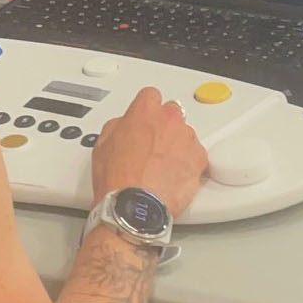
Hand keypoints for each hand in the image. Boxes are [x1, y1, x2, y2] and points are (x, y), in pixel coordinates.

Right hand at [91, 87, 207, 217]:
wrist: (136, 206)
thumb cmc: (118, 179)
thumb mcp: (103, 144)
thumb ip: (118, 126)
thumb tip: (124, 126)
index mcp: (144, 111)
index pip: (150, 95)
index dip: (146, 109)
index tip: (145, 119)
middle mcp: (169, 120)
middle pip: (171, 113)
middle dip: (163, 126)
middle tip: (152, 145)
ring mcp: (186, 138)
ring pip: (185, 134)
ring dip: (176, 145)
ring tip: (161, 166)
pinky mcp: (199, 158)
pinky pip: (196, 154)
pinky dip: (188, 162)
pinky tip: (172, 175)